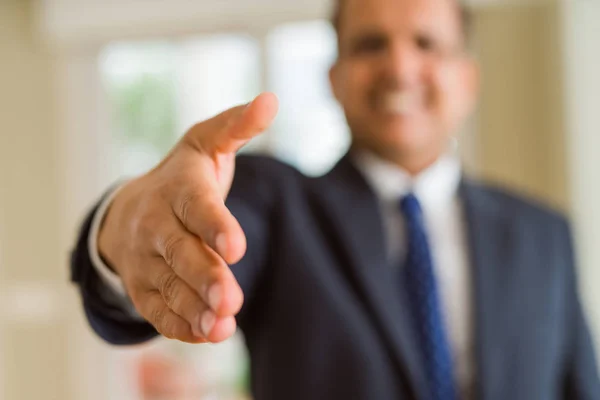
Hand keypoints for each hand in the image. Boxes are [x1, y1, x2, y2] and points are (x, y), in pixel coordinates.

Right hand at [98, 93, 278, 342]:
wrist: (128, 210)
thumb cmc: (181, 177)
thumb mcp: (205, 143)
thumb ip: (237, 126)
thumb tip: (271, 100)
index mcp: (177, 187)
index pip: (195, 206)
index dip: (215, 225)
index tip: (236, 247)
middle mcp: (156, 225)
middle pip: (179, 252)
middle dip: (204, 276)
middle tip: (230, 299)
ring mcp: (145, 259)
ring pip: (168, 286)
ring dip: (194, 308)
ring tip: (221, 326)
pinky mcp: (143, 288)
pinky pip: (158, 309)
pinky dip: (180, 325)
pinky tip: (207, 334)